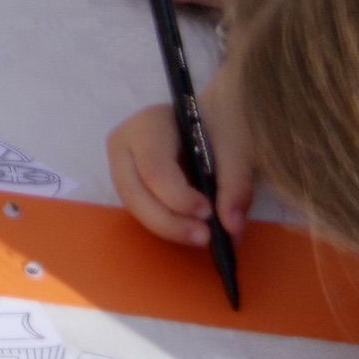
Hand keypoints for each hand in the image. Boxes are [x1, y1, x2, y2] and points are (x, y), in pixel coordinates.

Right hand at [105, 94, 249, 252]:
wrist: (213, 121)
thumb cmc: (221, 126)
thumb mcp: (236, 148)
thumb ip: (236, 185)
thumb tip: (232, 227)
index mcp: (147, 125)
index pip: (154, 168)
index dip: (178, 196)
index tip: (209, 213)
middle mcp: (124, 145)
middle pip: (136, 193)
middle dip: (170, 221)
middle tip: (205, 237)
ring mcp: (122, 167)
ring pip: (136, 208)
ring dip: (169, 227)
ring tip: (203, 235)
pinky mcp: (129, 185)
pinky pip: (141, 211)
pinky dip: (167, 225)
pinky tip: (192, 228)